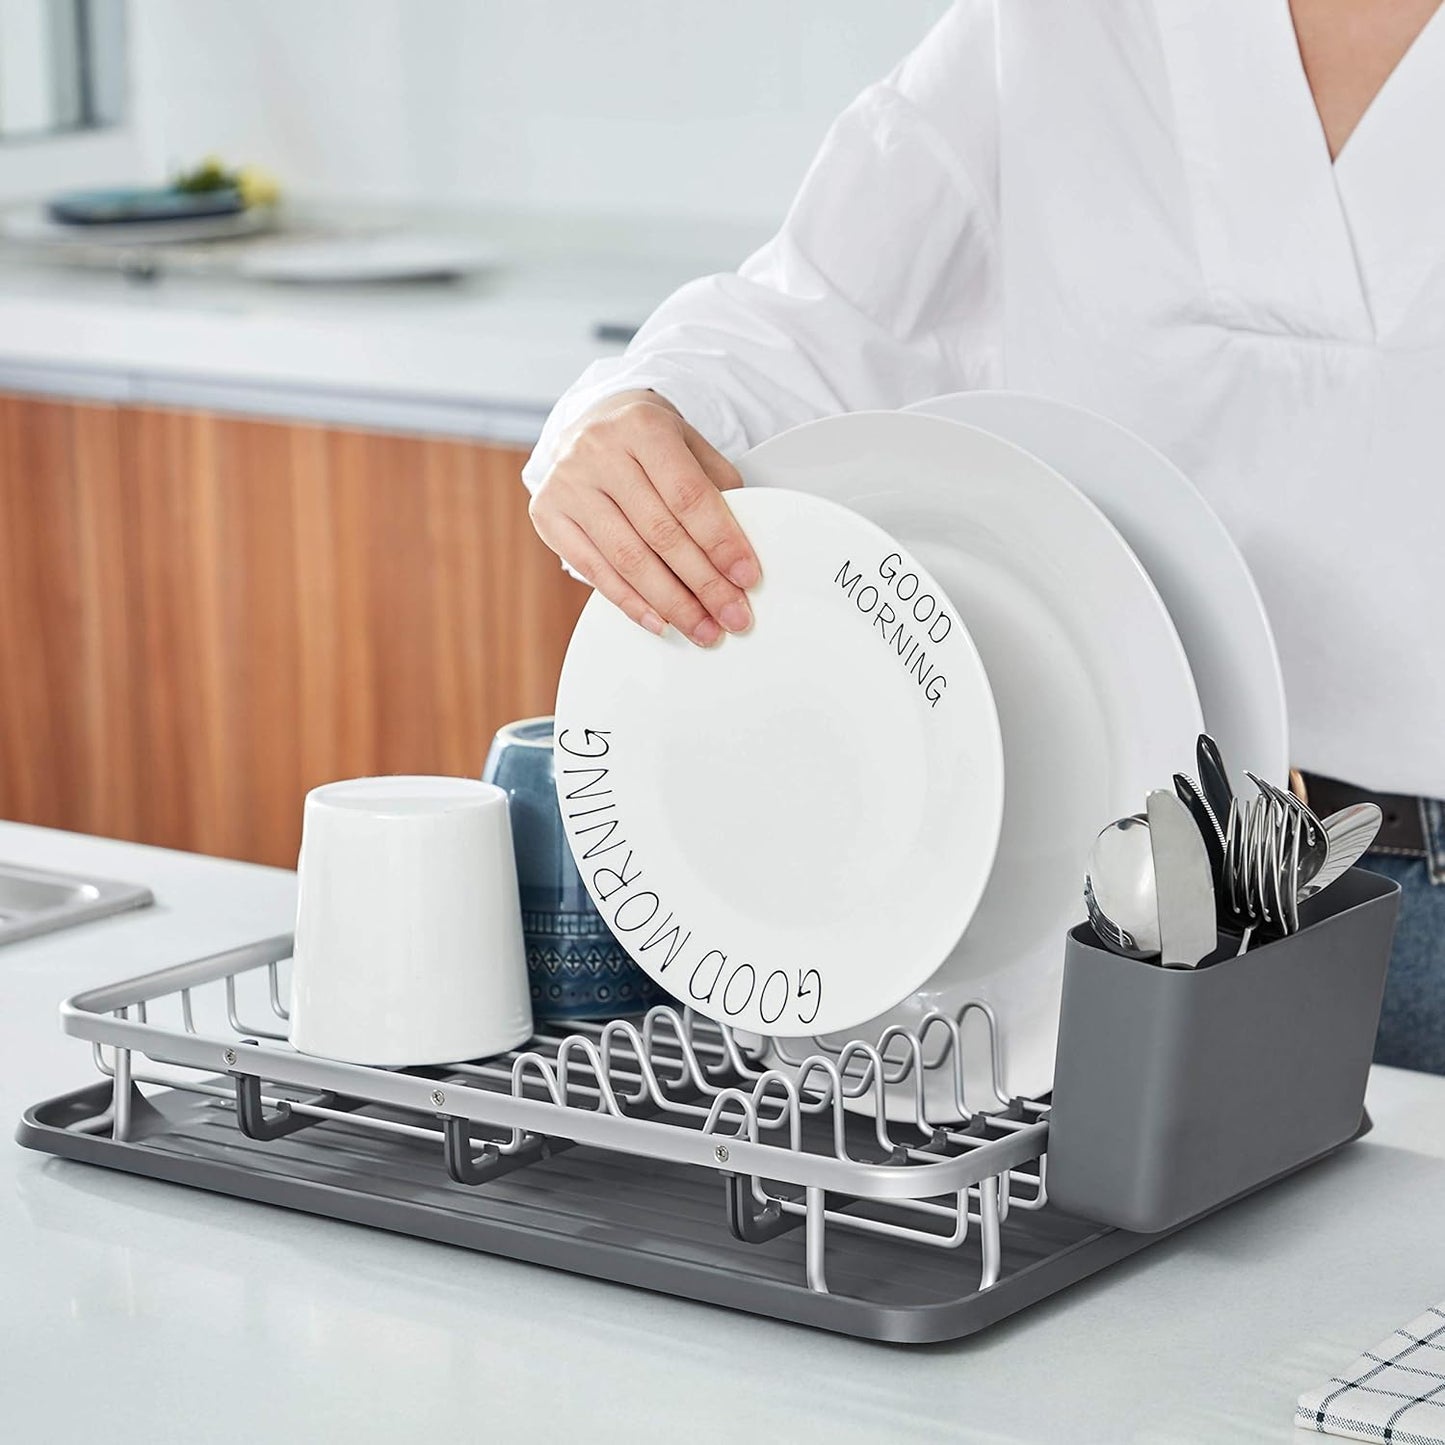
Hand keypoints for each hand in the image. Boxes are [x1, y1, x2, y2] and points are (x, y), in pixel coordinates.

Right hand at [529, 390, 759, 645]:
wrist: (590, 424)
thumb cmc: (649, 443)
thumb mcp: (689, 446)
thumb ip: (718, 489)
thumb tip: (740, 556)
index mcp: (643, 426)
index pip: (689, 495)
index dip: (721, 542)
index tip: (746, 578)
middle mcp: (600, 450)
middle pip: (660, 532)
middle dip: (703, 583)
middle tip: (732, 615)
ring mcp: (568, 483)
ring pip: (627, 558)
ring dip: (671, 603)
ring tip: (702, 628)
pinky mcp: (547, 514)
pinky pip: (593, 570)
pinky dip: (630, 602)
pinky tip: (659, 622)